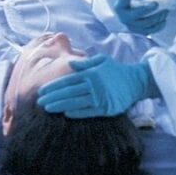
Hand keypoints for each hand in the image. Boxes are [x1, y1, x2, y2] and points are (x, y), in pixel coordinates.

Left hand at [37, 55, 157, 118]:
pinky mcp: (107, 108)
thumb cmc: (116, 70)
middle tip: (39, 102)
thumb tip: (70, 63)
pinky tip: (66, 114)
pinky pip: (89, 111)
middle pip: (69, 92)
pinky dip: (77, 113)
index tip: (41, 91)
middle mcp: (94, 85)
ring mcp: (100, 97)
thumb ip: (85, 62)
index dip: (53, 86)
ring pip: (76, 102)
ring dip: (60, 105)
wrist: (136, 81)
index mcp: (90, 73)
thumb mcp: (102, 60)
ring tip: (47, 108)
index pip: (67, 80)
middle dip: (52, 97)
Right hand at [111, 0, 169, 35]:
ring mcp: (132, 27)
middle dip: (147, 9)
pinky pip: (150, 31)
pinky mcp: (139, 32)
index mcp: (120, 6)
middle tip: (156, 4)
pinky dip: (158, 26)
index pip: (121, 1)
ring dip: (157, 18)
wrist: (124, 17)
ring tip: (165, 11)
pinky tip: (164, 20)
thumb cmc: (128, 3)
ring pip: (146, 24)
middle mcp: (124, 18)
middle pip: (136, 14)